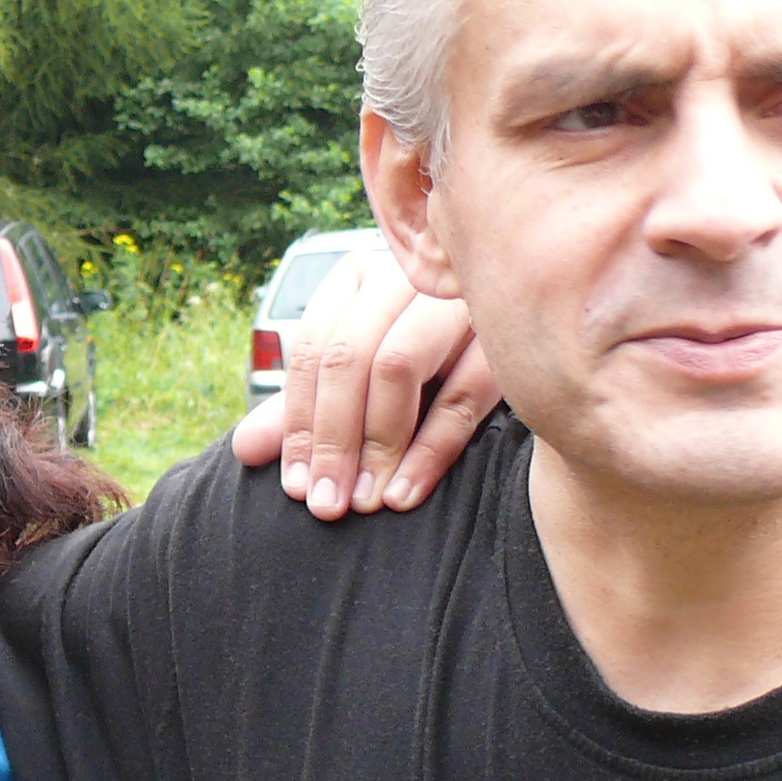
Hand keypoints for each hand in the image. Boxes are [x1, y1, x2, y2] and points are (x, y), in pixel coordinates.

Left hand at [227, 248, 499, 516]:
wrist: (536, 329)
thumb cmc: (431, 361)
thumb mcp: (363, 377)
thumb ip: (304, 409)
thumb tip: (244, 451)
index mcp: (361, 276)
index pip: (313, 349)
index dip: (297, 422)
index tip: (297, 487)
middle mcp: (404, 275)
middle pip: (348, 358)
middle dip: (331, 441)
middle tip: (327, 505)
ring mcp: (456, 297)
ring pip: (396, 365)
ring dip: (375, 444)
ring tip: (363, 502)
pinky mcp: (504, 331)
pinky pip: (461, 394)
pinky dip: (429, 449)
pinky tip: (405, 492)